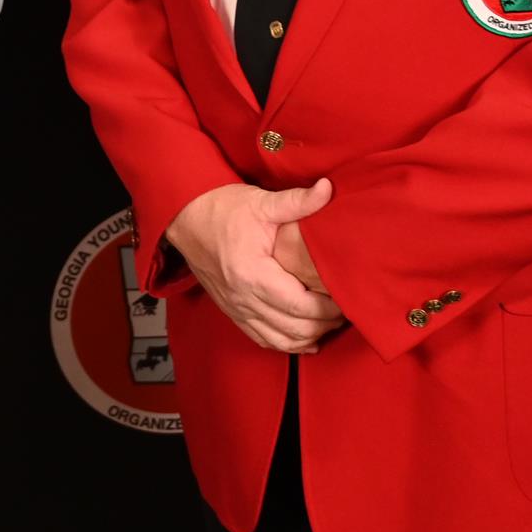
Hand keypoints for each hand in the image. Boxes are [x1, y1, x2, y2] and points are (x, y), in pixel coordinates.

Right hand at [165, 179, 344, 354]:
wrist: (184, 218)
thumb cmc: (222, 209)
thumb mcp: (261, 202)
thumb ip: (297, 201)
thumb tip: (327, 188)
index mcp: (252, 274)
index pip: (299, 305)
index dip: (328, 308)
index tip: (346, 297)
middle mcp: (243, 298)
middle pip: (294, 328)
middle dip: (325, 324)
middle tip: (345, 309)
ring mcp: (236, 308)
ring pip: (280, 340)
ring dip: (309, 337)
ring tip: (330, 323)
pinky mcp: (232, 311)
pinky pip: (262, 339)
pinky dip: (287, 343)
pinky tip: (306, 339)